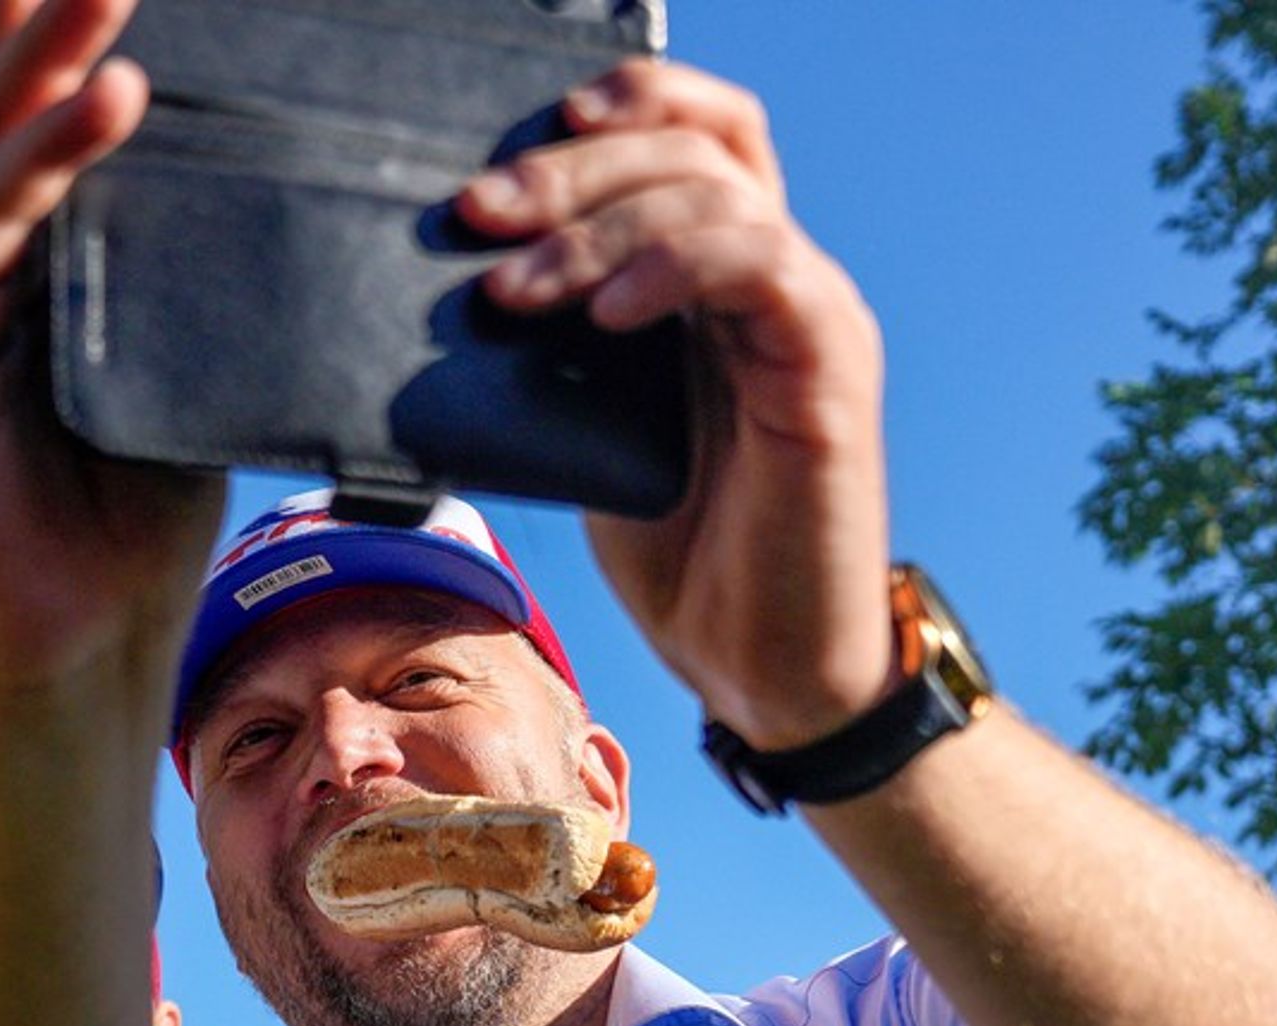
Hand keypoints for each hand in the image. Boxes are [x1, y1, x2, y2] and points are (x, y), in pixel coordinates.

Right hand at [0, 0, 223, 694]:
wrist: (83, 644)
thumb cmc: (137, 516)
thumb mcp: (186, 364)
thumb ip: (193, 276)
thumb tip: (278, 182)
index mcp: (35, 266)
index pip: (46, 124)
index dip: (65, 37)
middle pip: (5, 111)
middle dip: (52, 20)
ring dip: (49, 61)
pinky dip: (40, 164)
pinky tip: (102, 103)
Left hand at [456, 60, 893, 748]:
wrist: (759, 665)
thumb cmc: (681, 553)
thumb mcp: (587, 430)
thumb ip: (553, 353)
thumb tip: (449, 302)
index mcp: (718, 281)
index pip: (694, 135)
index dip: (622, 107)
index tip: (517, 142)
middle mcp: (773, 279)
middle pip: (690, 148)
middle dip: (570, 167)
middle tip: (479, 214)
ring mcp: (807, 316)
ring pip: (716, 193)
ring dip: (598, 227)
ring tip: (515, 294)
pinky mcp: (827, 368)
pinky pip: (762, 266)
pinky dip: (674, 267)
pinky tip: (606, 314)